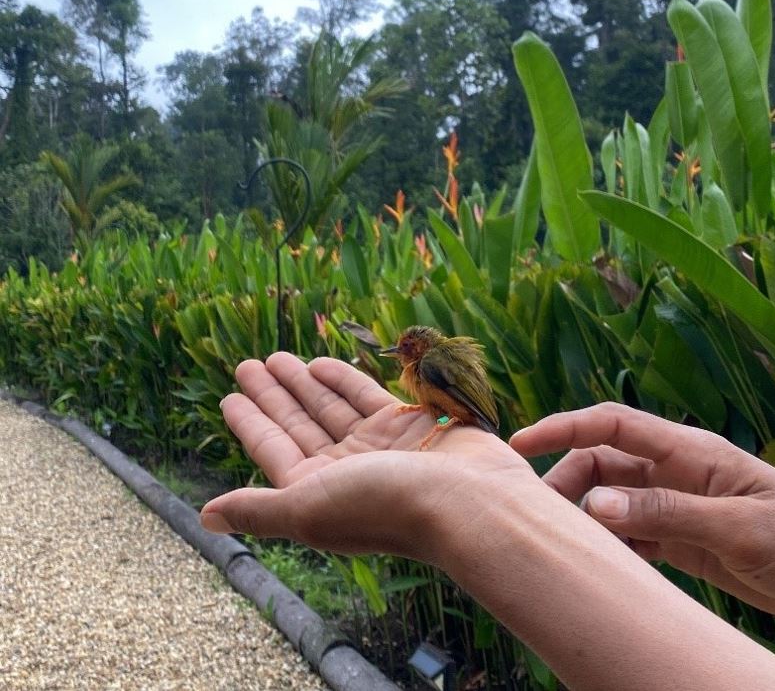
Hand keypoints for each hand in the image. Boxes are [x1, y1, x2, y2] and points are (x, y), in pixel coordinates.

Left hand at [200, 353, 531, 562]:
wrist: (470, 501)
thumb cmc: (384, 505)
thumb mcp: (308, 507)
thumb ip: (259, 507)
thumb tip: (205, 516)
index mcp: (316, 493)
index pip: (273, 449)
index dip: (250, 422)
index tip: (229, 397)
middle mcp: (344, 470)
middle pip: (298, 424)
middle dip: (272, 395)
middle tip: (247, 364)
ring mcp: (376, 446)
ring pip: (329, 406)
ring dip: (301, 383)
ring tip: (276, 356)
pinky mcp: (407, 424)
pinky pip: (365, 396)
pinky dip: (343, 378)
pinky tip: (321, 362)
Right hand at [510, 403, 774, 618]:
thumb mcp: (737, 526)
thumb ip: (666, 512)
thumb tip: (594, 505)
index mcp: (686, 451)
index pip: (612, 425)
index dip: (563, 427)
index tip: (521, 444)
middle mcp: (672, 470)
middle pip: (601, 461)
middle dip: (568, 480)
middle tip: (542, 514)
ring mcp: (673, 503)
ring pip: (610, 498)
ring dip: (585, 514)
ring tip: (568, 541)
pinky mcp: (677, 537)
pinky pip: (629, 533)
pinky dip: (610, 543)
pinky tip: (602, 561)